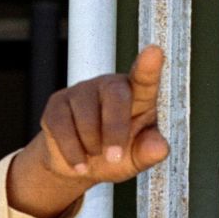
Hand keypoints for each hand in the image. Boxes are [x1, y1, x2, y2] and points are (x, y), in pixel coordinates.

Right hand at [8, 45, 169, 217]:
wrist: (80, 165)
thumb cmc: (117, 155)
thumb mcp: (137, 159)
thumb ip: (149, 152)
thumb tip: (160, 148)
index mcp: (138, 96)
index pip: (144, 79)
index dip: (148, 67)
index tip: (155, 52)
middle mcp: (110, 86)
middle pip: (115, 97)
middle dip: (115, 130)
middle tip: (114, 157)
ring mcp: (82, 91)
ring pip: (86, 116)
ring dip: (92, 145)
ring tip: (95, 156)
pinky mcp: (58, 102)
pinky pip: (62, 126)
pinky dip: (72, 151)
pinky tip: (80, 163)